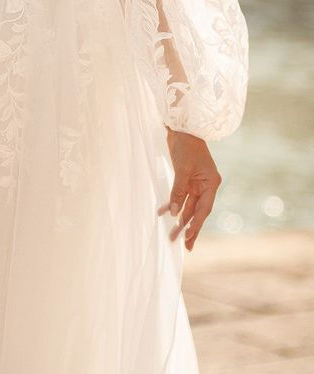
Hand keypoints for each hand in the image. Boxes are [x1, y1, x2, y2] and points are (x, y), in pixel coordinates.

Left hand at [158, 127, 221, 251]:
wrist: (183, 128)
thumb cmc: (186, 146)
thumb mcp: (182, 170)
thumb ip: (178, 192)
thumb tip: (172, 213)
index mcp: (211, 184)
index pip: (204, 209)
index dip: (196, 225)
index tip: (188, 238)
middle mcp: (206, 186)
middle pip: (197, 211)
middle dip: (189, 227)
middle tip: (183, 245)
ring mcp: (196, 183)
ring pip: (188, 206)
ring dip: (179, 219)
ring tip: (172, 236)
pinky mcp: (186, 180)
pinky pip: (180, 197)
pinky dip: (172, 204)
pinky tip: (162, 213)